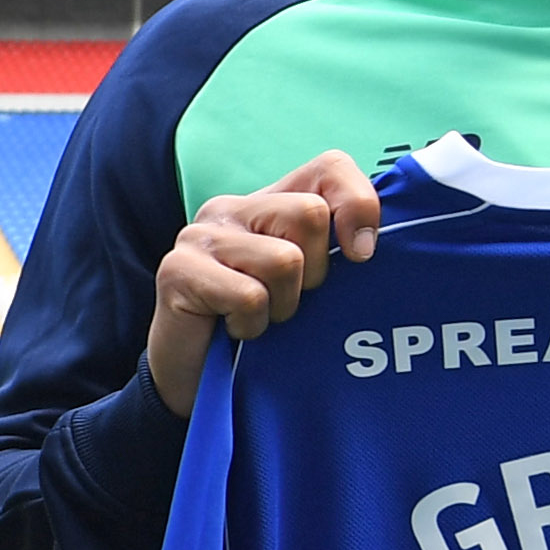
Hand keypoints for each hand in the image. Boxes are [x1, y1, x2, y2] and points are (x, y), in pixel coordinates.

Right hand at [147, 150, 379, 414]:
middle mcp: (233, 208)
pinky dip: (253, 325)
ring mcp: (200, 235)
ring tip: (260, 319)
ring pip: (284, 259)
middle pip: (310, 213)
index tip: (361, 256)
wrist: (195, 381)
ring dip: (282, 306)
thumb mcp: (311, 288)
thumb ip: (338, 254)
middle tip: (291, 301)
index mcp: (270, 203)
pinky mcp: (178, 270)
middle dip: (316, 272)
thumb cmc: (264, 336)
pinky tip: (236, 331)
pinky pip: (249, 295)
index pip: (329, 168)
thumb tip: (372, 245)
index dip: (357, 204)